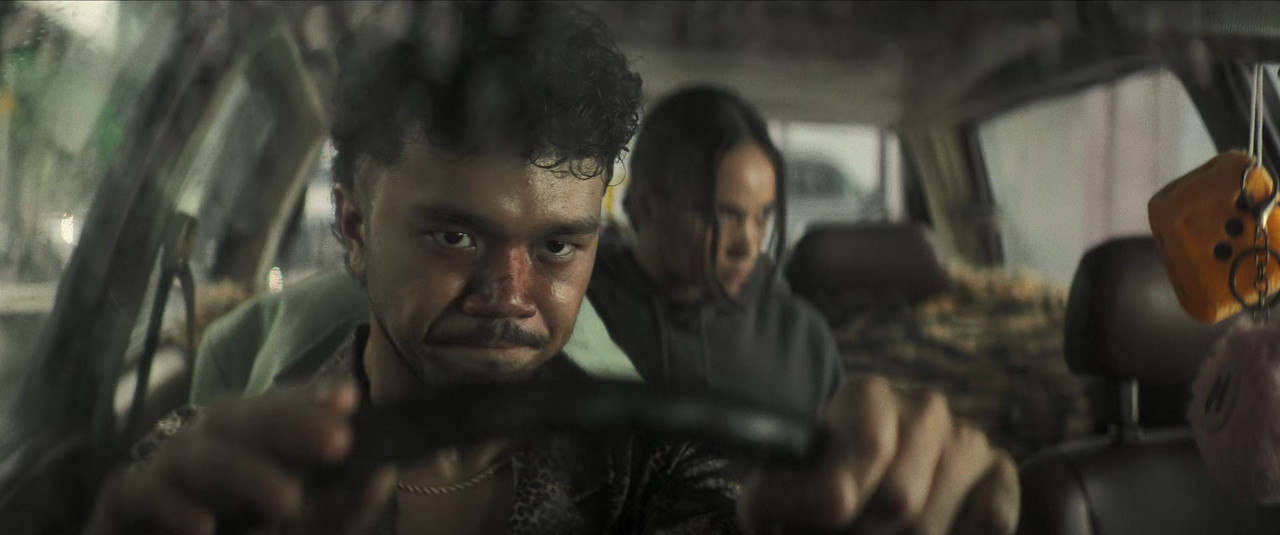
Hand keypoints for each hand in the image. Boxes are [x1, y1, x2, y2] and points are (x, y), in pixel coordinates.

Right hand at [86, 380, 394, 534]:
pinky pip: (147, 494)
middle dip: (293, 426)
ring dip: (247, 475)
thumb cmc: (236, 525)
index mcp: (251, 432)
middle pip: (247, 418)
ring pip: (205, 456)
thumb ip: (339, 502)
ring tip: (289, 501)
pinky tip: (203, 527)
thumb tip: (378, 473)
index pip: (284, 406)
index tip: (349, 401)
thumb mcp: (302, 520)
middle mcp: (211, 437)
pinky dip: (175, 508)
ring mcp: (169, 463)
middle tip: (338, 442)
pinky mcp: (130, 496)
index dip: (313, 402)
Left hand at [739, 375, 1018, 534]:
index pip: (870, 446)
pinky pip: (988, 526)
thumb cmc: (813, 497)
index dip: (841, 498)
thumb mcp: (775, 492)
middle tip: (849, 531)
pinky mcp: (1000, 475)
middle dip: (864, 534)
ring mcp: (969, 439)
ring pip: (933, 523)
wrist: (859, 497)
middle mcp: (924, 406)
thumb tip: (837, 497)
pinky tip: (930, 533)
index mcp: (867, 396)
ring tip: (876, 534)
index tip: (829, 515)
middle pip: (900, 498)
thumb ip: (777, 494)